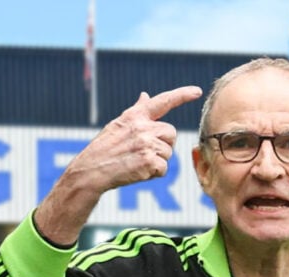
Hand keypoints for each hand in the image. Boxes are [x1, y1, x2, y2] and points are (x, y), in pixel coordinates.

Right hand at [34, 85, 202, 245]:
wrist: (91, 171)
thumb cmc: (103, 149)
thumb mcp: (118, 125)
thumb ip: (136, 111)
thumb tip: (146, 96)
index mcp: (135, 116)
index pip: (163, 101)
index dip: (182, 95)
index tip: (197, 91)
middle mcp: (142, 127)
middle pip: (171, 133)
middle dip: (163, 144)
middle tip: (143, 152)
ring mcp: (146, 144)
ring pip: (168, 152)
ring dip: (157, 161)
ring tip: (135, 162)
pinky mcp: (149, 161)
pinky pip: (164, 169)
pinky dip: (154, 174)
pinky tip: (137, 172)